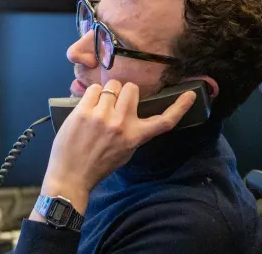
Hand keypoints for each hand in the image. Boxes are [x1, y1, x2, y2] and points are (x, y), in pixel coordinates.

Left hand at [34, 80, 196, 219]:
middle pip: (131, 88)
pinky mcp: (83, 111)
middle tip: (115, 105)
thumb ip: (134, 132)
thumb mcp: (126, 152)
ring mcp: (102, 116)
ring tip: (99, 108)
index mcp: (135, 137)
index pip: (164, 121)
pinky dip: (91, 95)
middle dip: (124, 93)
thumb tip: (134, 111)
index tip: (190, 95)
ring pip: (112, 85)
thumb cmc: (99, 165)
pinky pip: (92, 89)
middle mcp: (121, 124)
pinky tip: (87, 108)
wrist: (71, 175)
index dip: (180, 107)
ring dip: (107, 93)